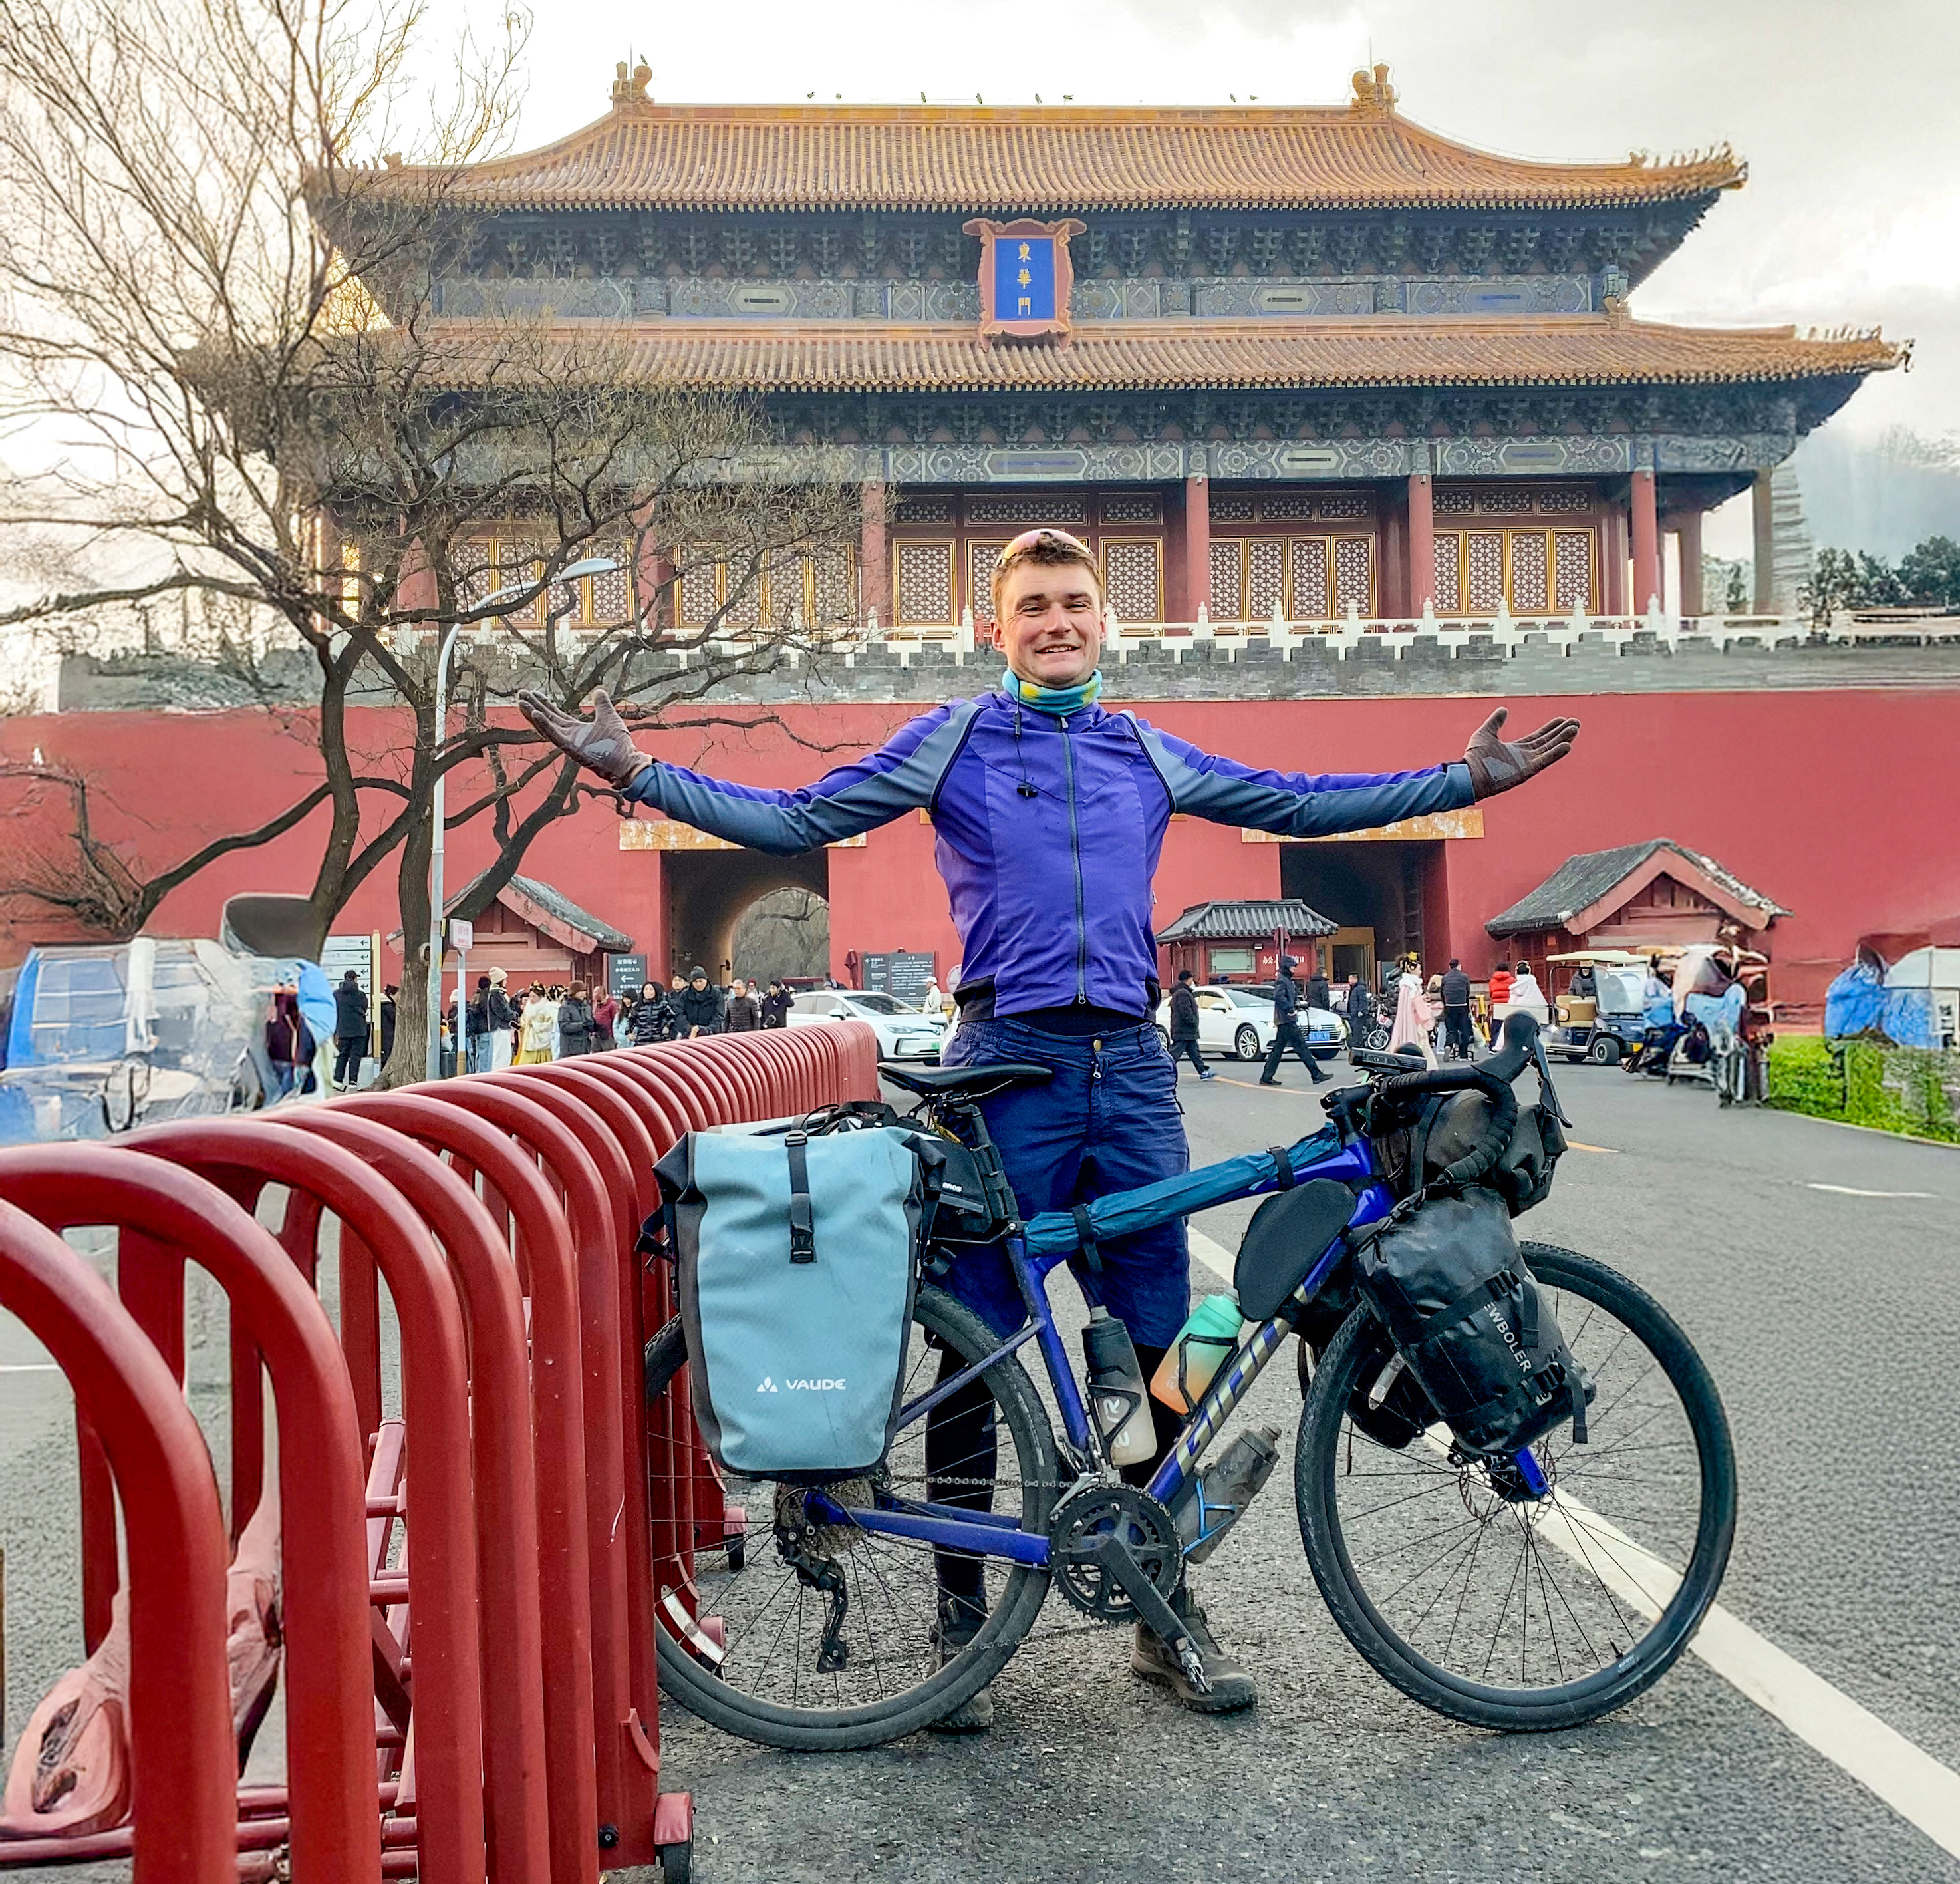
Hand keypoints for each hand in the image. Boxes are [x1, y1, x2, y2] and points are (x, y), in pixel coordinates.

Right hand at [517, 687, 651, 788]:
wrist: (626, 762)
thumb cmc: (618, 745)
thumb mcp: (609, 717)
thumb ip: (601, 704)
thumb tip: (598, 691)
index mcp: (576, 730)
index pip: (556, 715)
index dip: (544, 704)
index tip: (534, 693)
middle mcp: (569, 736)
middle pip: (547, 719)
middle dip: (533, 706)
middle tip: (520, 694)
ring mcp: (568, 743)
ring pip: (546, 727)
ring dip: (533, 715)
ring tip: (520, 703)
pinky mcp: (570, 749)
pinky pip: (554, 736)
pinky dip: (544, 725)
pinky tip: (534, 714)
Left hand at [1463, 708, 1578, 798]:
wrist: (1469, 774)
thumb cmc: (1474, 757)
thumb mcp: (1485, 733)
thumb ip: (1495, 721)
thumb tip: (1503, 709)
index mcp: (1515, 750)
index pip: (1537, 738)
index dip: (1550, 729)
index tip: (1562, 719)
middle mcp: (1523, 758)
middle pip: (1547, 743)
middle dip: (1561, 733)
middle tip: (1576, 723)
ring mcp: (1526, 766)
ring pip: (1549, 751)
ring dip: (1563, 741)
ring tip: (1575, 730)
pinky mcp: (1526, 772)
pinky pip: (1544, 761)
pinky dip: (1555, 754)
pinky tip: (1568, 746)